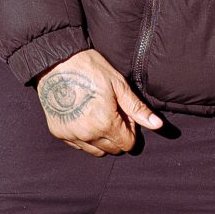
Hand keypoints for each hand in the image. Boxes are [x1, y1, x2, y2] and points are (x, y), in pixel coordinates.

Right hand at [37, 48, 160, 154]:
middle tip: (113, 113)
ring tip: (99, 115)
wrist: (56, 62)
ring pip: (96, 151)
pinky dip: (86, 137)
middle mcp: (87, 134)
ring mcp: (71, 135)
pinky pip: (79, 145)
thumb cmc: (90, 69)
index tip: (125, 114)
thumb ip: (137, 109)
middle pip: (113, 149)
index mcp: (105, 123)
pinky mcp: (59, 132)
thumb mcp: (119, 85)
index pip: (127, 144)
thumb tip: (158, 125)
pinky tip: (85, 117)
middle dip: (118, 135)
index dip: (130, 130)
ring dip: (102, 139)